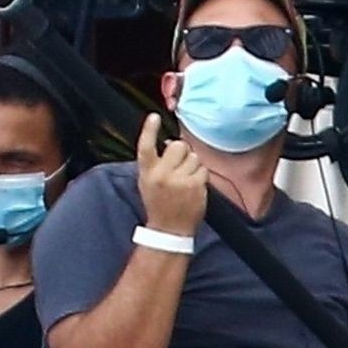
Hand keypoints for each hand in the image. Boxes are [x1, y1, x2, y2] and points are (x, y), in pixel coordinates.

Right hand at [136, 113, 207, 236]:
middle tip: (179, 168)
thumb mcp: (148, 183)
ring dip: (192, 166)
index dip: (149, 130)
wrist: (169, 230)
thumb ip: (157, 163)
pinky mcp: (194, 185)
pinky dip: (200, 177)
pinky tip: (193, 189)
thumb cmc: (159, 203)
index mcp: (146, 173)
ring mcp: (179, 180)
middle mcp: (161, 175)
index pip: (145, 147)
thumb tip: (173, 143)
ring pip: (193, 157)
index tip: (154, 117)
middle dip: (182, 153)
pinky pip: (202, 169)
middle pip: (178, 146)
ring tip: (185, 182)